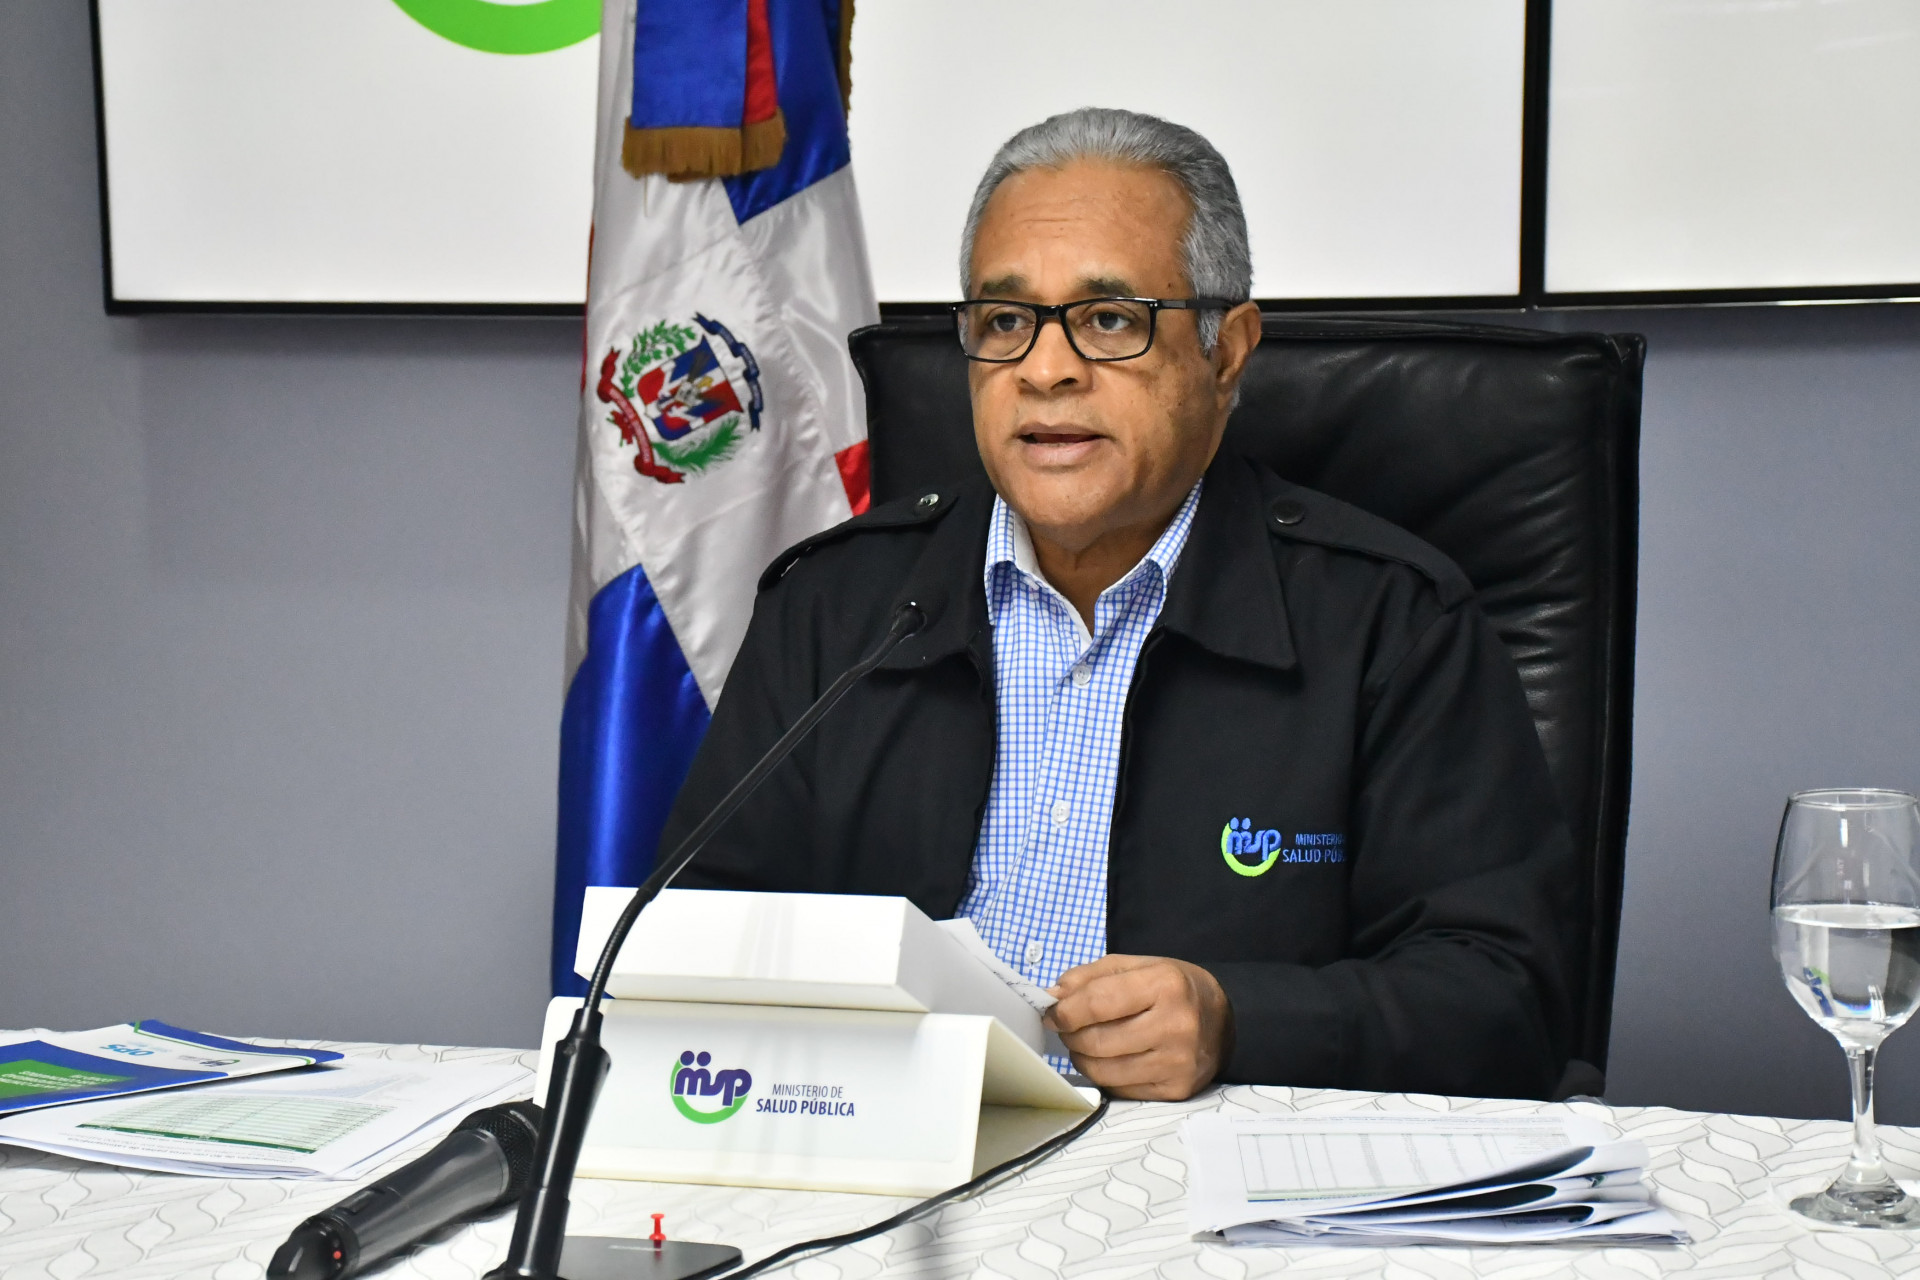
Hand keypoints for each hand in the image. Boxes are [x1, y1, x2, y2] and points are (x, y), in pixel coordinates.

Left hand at [1043, 954, 1232, 1099]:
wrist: (1224, 1020)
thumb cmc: (1174, 988)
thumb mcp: (1137, 966)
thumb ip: (1090, 977)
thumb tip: (1052, 998)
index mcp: (1166, 985)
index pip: (1098, 1002)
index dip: (1065, 1010)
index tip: (1052, 1011)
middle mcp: (1176, 1026)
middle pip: (1097, 1040)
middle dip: (1070, 1034)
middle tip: (1068, 1027)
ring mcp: (1178, 1063)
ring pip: (1104, 1070)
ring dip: (1082, 1056)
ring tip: (1085, 1042)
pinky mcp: (1177, 1090)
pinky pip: (1120, 1088)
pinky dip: (1104, 1075)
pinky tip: (1110, 1059)